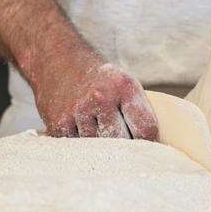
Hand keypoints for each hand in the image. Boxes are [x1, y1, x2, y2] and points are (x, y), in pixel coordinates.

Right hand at [27, 35, 157, 139]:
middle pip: (123, 142)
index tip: (148, 148)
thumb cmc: (97, 76)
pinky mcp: (59, 123)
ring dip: (103, 150)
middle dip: (126, 149)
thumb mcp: (123, 82)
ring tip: (102, 140)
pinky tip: (84, 136)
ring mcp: (78, 110)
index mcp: (123, 86)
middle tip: (126, 152)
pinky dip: (84, 147)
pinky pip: (79, 148)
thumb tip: (154, 144)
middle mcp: (101, 97)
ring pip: (100, 149)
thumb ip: (136, 109)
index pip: (145, 129)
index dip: (150, 143)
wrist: (56, 59)